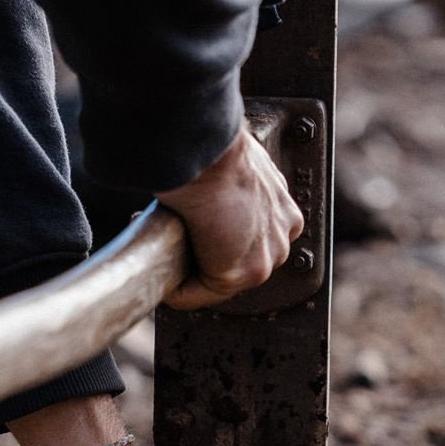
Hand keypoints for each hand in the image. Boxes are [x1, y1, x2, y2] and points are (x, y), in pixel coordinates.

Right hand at [155, 119, 304, 310]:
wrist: (208, 153)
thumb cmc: (216, 151)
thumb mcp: (237, 168)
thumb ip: (234, 188)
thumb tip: (209, 196)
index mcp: (283, 212)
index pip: (250, 241)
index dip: (215, 238)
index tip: (192, 228)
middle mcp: (281, 238)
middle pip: (236, 263)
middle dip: (203, 256)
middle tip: (175, 241)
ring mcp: (263, 259)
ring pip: (218, 281)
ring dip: (187, 272)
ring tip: (165, 253)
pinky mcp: (236, 274)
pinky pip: (197, 294)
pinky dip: (175, 290)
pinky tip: (161, 274)